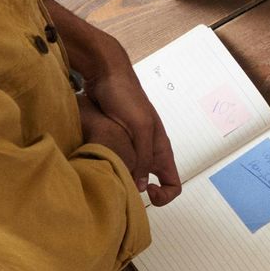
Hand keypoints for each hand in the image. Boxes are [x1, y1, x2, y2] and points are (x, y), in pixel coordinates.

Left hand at [78, 51, 182, 204]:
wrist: (106, 75)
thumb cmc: (126, 98)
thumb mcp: (140, 128)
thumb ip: (143, 157)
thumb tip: (141, 186)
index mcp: (160, 148)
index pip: (173, 184)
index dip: (164, 195)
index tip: (145, 190)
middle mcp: (148, 151)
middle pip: (152, 182)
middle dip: (139, 191)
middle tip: (121, 188)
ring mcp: (132, 146)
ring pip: (133, 174)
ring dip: (122, 180)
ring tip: (106, 179)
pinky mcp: (115, 140)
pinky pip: (118, 162)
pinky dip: (111, 168)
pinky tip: (97, 167)